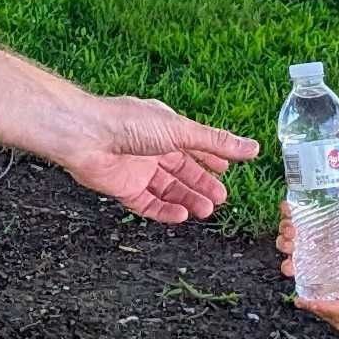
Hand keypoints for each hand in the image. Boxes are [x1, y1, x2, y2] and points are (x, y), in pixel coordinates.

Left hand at [64, 98, 258, 222]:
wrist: (86, 136)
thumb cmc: (129, 123)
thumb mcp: (182, 131)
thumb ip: (216, 142)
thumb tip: (252, 147)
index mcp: (165, 128)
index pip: (193, 146)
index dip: (209, 159)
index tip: (225, 170)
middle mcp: (151, 149)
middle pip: (181, 171)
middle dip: (201, 184)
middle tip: (220, 199)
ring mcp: (136, 169)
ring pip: (167, 189)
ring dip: (187, 199)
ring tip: (205, 210)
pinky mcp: (122, 188)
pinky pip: (146, 204)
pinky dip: (164, 211)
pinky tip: (181, 215)